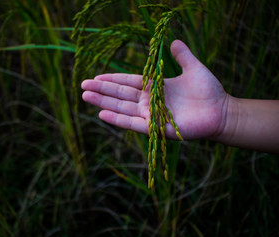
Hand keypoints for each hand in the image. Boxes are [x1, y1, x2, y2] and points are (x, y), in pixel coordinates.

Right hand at [81, 40, 228, 139]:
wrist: (221, 112)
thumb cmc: (209, 91)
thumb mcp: (194, 68)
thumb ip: (183, 55)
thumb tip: (174, 41)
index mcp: (155, 88)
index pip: (128, 83)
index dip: (112, 80)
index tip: (95, 76)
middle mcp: (149, 102)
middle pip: (120, 95)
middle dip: (101, 90)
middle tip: (82, 86)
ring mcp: (151, 116)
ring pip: (121, 108)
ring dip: (103, 103)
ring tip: (85, 96)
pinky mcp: (156, 128)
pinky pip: (132, 124)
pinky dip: (117, 119)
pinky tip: (101, 114)